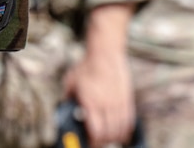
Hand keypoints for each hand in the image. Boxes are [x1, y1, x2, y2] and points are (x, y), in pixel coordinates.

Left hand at [65, 3, 135, 146]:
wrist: (106, 54)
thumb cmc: (86, 67)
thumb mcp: (71, 81)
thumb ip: (68, 98)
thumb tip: (64, 110)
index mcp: (91, 101)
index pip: (96, 130)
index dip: (93, 141)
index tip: (89, 142)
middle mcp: (106, 104)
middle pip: (109, 133)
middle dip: (103, 141)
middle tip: (97, 142)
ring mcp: (119, 103)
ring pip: (120, 130)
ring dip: (114, 138)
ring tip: (107, 138)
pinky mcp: (127, 100)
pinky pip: (128, 122)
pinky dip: (124, 130)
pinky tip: (119, 132)